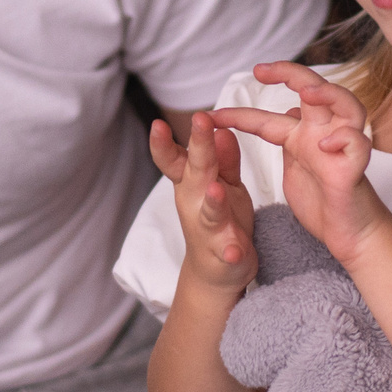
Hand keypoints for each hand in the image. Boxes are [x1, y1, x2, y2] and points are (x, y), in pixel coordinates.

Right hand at [148, 110, 258, 294]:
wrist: (216, 272)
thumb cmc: (220, 218)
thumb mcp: (224, 182)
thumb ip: (224, 158)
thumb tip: (222, 129)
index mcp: (193, 182)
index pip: (175, 159)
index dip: (163, 143)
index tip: (158, 123)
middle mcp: (195, 203)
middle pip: (198, 172)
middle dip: (199, 146)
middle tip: (200, 120)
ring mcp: (209, 229)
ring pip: (210, 212)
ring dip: (213, 200)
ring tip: (216, 188)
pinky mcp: (226, 253)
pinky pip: (228, 252)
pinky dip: (230, 251)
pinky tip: (234, 252)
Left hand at [211, 61, 391, 263]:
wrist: (348, 233)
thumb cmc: (323, 201)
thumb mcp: (294, 168)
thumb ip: (288, 141)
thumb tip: (287, 111)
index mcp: (302, 137)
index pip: (268, 117)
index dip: (239, 115)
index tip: (211, 116)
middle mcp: (323, 134)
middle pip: (313, 90)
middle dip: (289, 73)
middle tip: (261, 70)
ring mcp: (342, 148)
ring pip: (347, 106)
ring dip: (329, 94)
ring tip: (308, 93)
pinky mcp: (355, 169)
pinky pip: (357, 143)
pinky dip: (344, 138)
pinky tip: (325, 143)